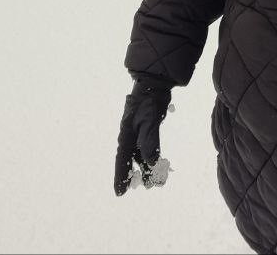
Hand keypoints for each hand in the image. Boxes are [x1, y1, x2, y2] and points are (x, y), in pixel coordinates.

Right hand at [114, 75, 173, 195]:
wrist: (154, 84)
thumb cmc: (149, 101)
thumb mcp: (150, 121)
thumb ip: (150, 142)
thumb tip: (151, 163)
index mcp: (126, 134)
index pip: (122, 159)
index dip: (120, 176)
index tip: (119, 193)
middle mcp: (130, 135)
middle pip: (129, 159)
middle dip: (132, 175)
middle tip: (134, 189)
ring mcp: (138, 132)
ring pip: (140, 155)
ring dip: (145, 167)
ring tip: (153, 182)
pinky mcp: (147, 128)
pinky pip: (148, 147)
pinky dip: (152, 157)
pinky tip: (157, 164)